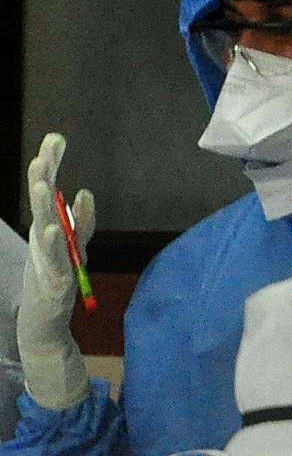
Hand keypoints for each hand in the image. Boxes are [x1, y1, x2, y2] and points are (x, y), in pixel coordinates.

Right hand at [19, 134, 92, 412]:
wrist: (44, 319)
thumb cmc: (55, 279)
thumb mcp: (73, 248)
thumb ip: (81, 223)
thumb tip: (86, 193)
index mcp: (47, 226)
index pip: (49, 189)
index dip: (52, 163)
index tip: (57, 136)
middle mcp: (42, 238)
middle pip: (42, 202)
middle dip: (43, 175)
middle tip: (44, 150)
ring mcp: (44, 258)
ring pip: (42, 226)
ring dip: (41, 204)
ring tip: (40, 181)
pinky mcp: (50, 280)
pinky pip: (52, 259)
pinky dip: (51, 244)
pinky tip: (51, 229)